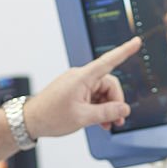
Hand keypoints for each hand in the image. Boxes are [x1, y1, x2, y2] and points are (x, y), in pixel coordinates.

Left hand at [24, 37, 141, 137]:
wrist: (30, 121)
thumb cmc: (50, 116)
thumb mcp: (83, 117)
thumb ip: (107, 113)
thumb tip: (123, 109)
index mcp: (82, 78)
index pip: (108, 61)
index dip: (124, 51)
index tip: (136, 42)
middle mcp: (80, 78)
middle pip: (109, 85)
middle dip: (115, 103)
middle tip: (117, 121)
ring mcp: (77, 85)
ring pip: (102, 93)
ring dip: (107, 109)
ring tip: (108, 125)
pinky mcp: (75, 92)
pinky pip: (93, 97)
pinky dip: (99, 109)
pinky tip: (100, 122)